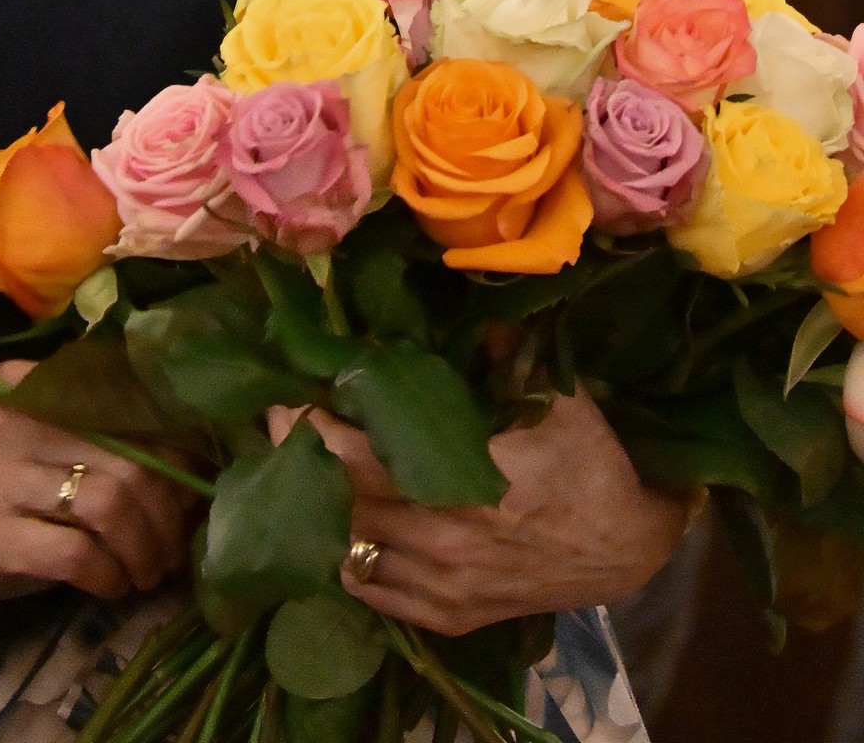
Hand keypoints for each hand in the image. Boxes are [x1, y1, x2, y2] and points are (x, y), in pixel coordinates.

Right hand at [0, 362, 197, 629]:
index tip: (194, 482)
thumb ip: (71, 441)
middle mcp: (16, 420)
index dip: (174, 446)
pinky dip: (105, 576)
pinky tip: (107, 589)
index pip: (125, 404)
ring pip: (110, 502)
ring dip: (142, 548)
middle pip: (130, 458)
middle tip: (171, 546)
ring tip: (144, 573)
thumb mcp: (7, 450)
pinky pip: (75, 553)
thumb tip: (165, 462)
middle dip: (165, 511)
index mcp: (27, 392)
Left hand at [270, 386, 686, 637]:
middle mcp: (444, 542)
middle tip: (287, 421)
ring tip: (304, 471)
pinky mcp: (449, 618)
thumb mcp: (555, 396)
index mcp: (465, 483)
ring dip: (319, 512)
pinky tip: (339, 526)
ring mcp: (443, 588)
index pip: (357, 457)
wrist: (629, 547)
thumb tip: (449, 299)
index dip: (313, 426)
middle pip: (340, 504)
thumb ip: (498, 349)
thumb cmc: (590, 461)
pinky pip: (373, 594)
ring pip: (347, 554)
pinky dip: (348, 559)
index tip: (292, 395)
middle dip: (304, 461)